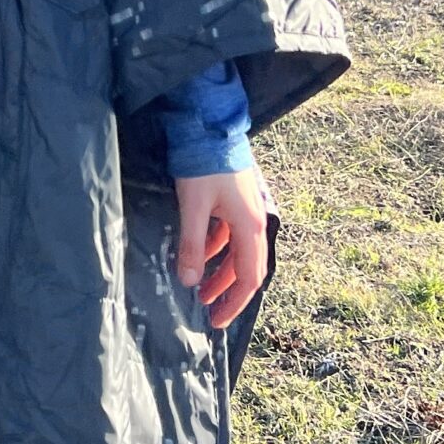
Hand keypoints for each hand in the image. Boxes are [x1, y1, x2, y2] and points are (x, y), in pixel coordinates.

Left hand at [173, 164, 271, 328]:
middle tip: (208, 311)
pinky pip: (230, 233)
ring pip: (237, 251)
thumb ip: (192, 245)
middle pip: (246, 267)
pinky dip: (216, 247)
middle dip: (227, 291)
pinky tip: (198, 252)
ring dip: (220, 270)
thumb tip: (189, 282)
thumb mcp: (193, 206)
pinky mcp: (235, 199)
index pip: (248, 277)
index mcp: (249, 226)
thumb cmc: (204, 163)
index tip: (217, 320)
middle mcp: (253, 220)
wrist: (210, 123)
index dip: (234, 302)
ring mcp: (246, 209)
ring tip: (199, 286)